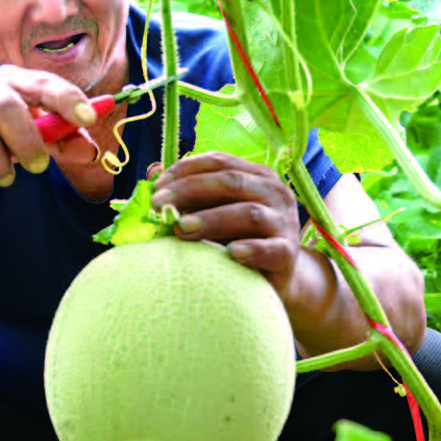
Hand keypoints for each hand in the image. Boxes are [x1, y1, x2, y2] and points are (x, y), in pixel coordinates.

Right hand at [0, 65, 100, 193]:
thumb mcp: (32, 136)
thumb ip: (63, 141)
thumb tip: (91, 152)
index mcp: (14, 80)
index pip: (44, 83)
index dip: (67, 99)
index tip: (88, 119)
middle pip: (6, 105)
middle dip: (26, 141)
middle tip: (39, 168)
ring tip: (6, 179)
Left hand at [149, 152, 302, 290]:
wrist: (272, 278)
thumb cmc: (237, 239)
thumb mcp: (212, 212)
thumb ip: (187, 193)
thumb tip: (152, 170)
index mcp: (257, 176)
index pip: (220, 162)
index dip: (186, 170)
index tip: (156, 186)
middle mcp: (275, 193)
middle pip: (231, 182)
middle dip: (190, 190)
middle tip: (159, 205)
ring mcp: (284, 222)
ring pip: (248, 213)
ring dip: (211, 219)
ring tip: (181, 228)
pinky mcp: (287, 253)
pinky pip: (270, 249)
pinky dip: (250, 249)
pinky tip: (229, 253)